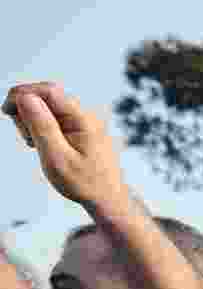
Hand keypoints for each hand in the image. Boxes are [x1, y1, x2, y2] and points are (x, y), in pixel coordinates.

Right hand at [5, 82, 129, 208]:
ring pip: (45, 108)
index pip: (48, 90)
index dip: (22, 94)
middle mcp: (84, 115)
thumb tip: (25, 97)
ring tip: (38, 147)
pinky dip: (40, 129)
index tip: (5, 110)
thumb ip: (41, 127)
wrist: (107, 198)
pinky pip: (51, 119)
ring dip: (32, 123)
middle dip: (26, 112)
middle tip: (29, 141)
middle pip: (44, 97)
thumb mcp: (57, 158)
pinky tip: (44, 146)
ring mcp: (81, 121)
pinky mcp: (76, 128)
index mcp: (83, 119)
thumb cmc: (85, 182)